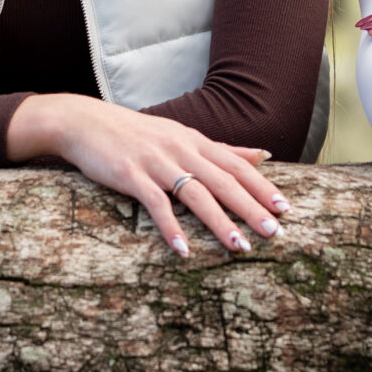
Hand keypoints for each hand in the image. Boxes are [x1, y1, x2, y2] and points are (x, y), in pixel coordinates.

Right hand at [4, 92, 290, 258]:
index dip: (262, 186)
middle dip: (251, 208)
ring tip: (239, 246)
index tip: (285, 208)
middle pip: (223, 181)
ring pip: (196, 194)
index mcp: (195, 141)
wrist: (85, 121)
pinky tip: (183, 250)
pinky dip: (171, 227)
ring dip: (219, 222)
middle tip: (275, 232)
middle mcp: (181, 149)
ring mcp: (156, 162)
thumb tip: (264, 154)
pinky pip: (156, 204)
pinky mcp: (131, 176)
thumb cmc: (135, 133)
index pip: (237, 165)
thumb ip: (223, 149)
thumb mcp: (181, 135)